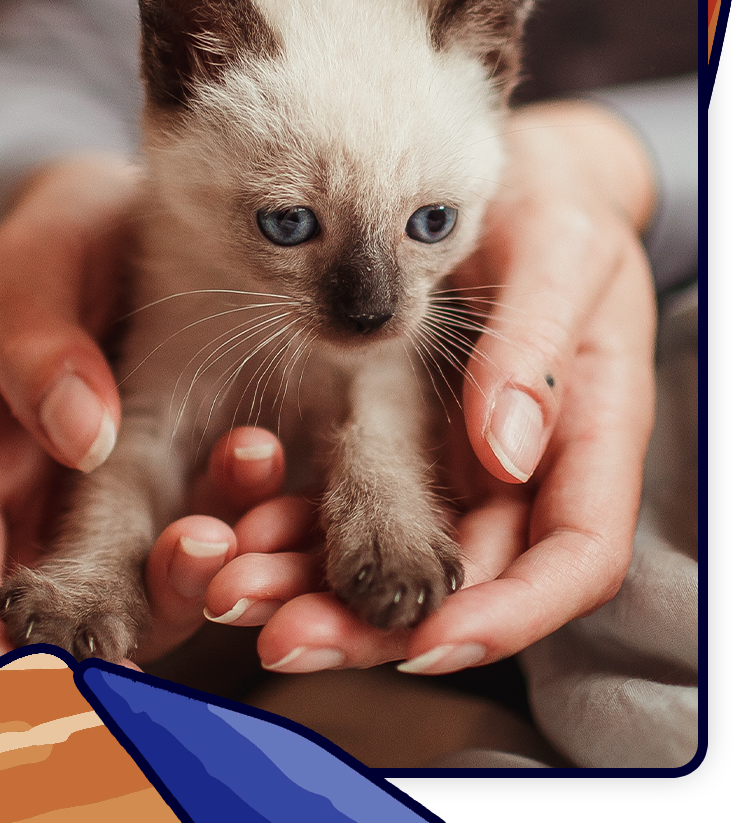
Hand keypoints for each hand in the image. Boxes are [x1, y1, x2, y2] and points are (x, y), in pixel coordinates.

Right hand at [0, 155, 286, 672]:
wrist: (124, 222)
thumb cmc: (55, 244)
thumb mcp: (29, 271)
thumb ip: (37, 342)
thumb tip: (82, 436)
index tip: (29, 677)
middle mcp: (45, 508)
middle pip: (60, 613)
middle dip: (120, 629)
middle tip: (192, 572)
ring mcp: (119, 508)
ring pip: (147, 590)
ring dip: (198, 581)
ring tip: (243, 535)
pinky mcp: (188, 489)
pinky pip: (215, 537)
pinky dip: (244, 534)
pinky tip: (275, 487)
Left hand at [203, 100, 658, 674]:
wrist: (512, 182)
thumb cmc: (556, 207)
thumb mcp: (559, 253)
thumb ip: (535, 346)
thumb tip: (504, 452)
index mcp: (586, 438)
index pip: (569, 561)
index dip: (506, 615)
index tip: (428, 640)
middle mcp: (521, 469)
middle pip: (463, 584)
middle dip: (374, 625)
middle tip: (284, 632)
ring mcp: (457, 461)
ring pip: (395, 557)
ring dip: (315, 585)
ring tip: (234, 585)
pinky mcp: (400, 440)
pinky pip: (351, 500)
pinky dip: (297, 525)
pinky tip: (240, 525)